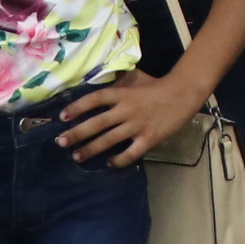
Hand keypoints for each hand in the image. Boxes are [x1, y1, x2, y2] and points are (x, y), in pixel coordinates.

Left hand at [61, 71, 205, 165]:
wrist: (183, 94)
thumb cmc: (157, 86)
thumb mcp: (135, 79)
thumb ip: (118, 83)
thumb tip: (99, 81)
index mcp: (122, 94)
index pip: (94, 99)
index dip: (77, 107)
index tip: (62, 116)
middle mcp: (126, 110)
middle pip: (96, 123)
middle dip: (77, 133)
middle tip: (61, 142)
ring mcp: (137, 125)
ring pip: (109, 140)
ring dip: (91, 149)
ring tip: (77, 156)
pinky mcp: (149, 138)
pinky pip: (130, 153)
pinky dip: (119, 160)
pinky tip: (109, 164)